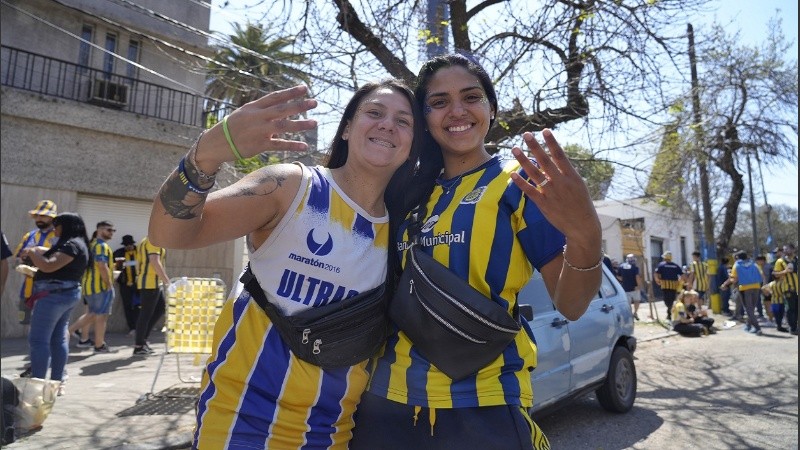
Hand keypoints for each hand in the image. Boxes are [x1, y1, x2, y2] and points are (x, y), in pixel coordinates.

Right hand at [196, 85, 318, 169]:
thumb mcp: (244, 113)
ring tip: (315, 123)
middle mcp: (258, 117)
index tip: (305, 88)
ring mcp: (259, 131)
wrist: (216, 143)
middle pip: (282, 109)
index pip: (275, 97)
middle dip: (299, 105)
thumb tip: (279, 103)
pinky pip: (278, 145)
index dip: (290, 92)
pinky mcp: (259, 145)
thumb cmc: (232, 127)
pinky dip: (292, 145)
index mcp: (254, 107)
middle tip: (315, 102)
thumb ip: (261, 109)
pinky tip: (305, 146)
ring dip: (300, 125)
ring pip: (283, 126)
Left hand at [509, 129, 600, 248]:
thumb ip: (564, 174)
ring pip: (534, 173)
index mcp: (572, 176)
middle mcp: (561, 182)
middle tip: (526, 134)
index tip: (545, 130)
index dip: (552, 142)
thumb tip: (551, 161)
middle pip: (545, 161)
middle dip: (535, 146)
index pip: (560, 155)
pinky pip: (530, 191)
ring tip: (515, 148)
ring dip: (524, 160)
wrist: (583, 227)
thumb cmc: (581, 204)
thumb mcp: (578, 186)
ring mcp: (552, 193)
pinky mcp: (544, 204)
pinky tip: (513, 174)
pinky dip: (521, 182)